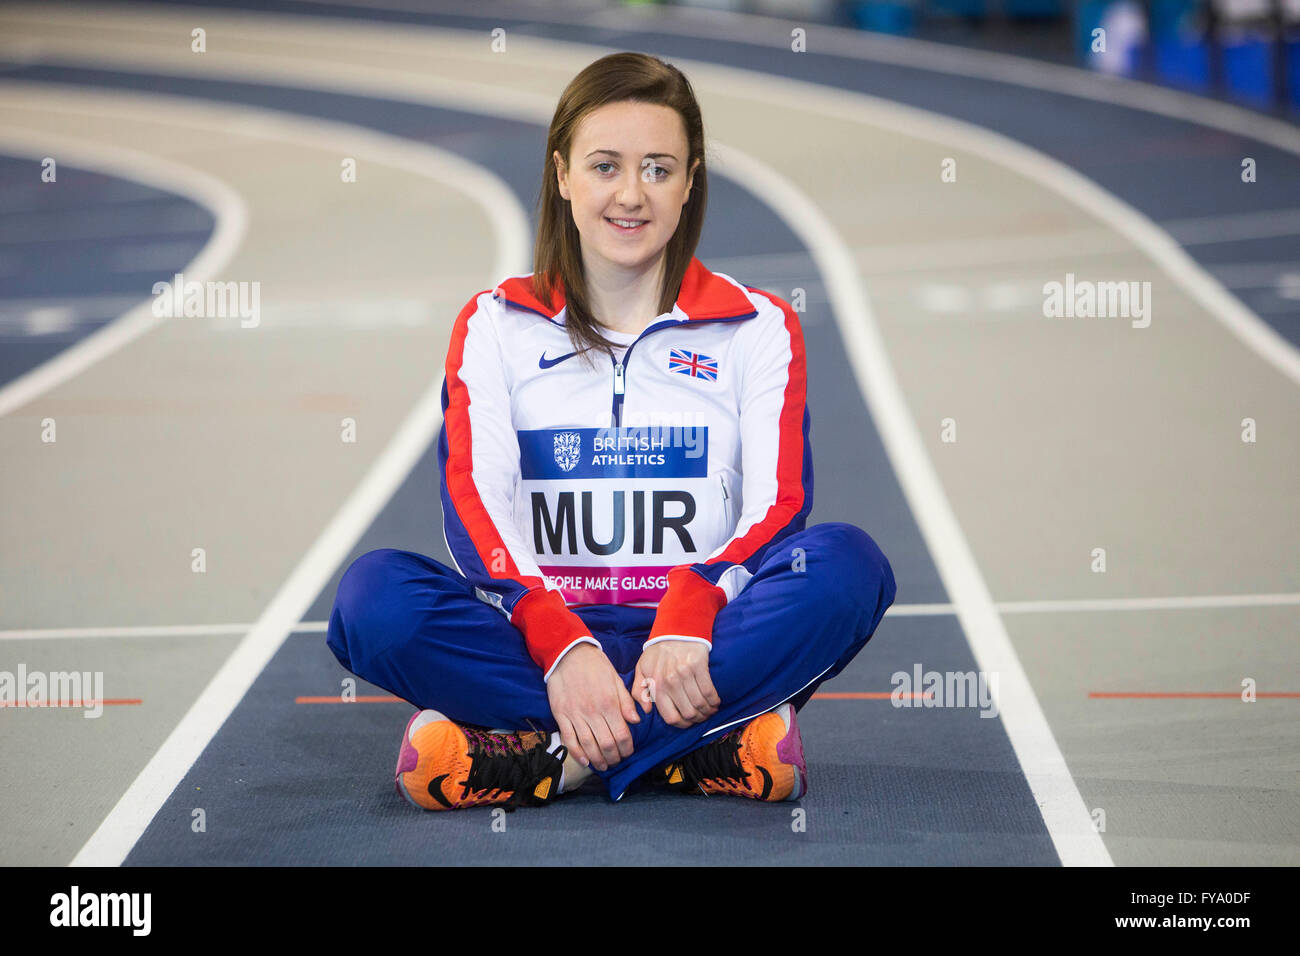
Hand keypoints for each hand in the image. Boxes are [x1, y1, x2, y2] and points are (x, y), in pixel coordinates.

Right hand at [545, 643, 639, 770]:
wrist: (569, 654)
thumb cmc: (596, 666)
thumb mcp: (616, 679)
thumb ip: (626, 702)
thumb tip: (636, 721)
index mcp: (609, 703)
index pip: (622, 734)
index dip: (627, 748)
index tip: (628, 752)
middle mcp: (593, 712)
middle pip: (606, 744)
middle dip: (614, 757)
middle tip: (616, 761)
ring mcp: (576, 715)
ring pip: (588, 745)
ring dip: (597, 759)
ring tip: (603, 765)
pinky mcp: (561, 715)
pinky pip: (569, 739)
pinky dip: (577, 752)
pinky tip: (585, 760)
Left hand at [632, 639, 720, 728]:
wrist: (676, 628)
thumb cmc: (658, 652)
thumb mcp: (642, 669)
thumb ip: (639, 691)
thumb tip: (646, 711)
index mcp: (656, 685)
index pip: (670, 717)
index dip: (682, 724)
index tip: (687, 722)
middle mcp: (670, 681)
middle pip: (688, 713)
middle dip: (697, 719)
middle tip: (701, 717)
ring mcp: (685, 673)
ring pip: (700, 704)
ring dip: (707, 711)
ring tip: (709, 710)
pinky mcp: (699, 665)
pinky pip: (709, 691)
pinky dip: (714, 700)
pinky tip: (715, 701)